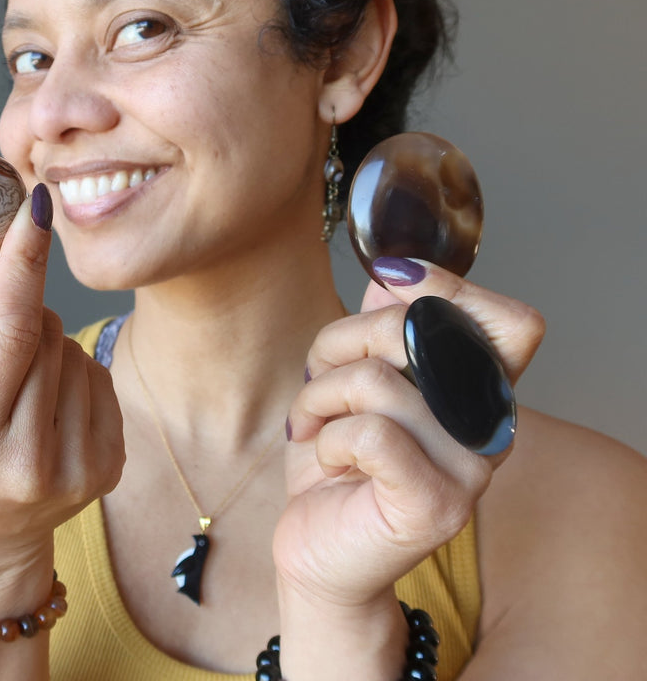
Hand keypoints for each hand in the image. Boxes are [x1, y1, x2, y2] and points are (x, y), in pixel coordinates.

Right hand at [0, 184, 123, 586]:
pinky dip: (75, 374)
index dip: (24, 261)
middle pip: (47, 330)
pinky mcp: (107, 469)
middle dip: (23, 314)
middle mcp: (23, 457)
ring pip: (77, 349)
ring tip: (18, 385)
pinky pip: (101, 377)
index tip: (36, 205)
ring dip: (50, 347)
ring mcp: (73, 469)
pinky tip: (48, 405)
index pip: (11, 328)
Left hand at [277, 258, 544, 606]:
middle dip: (344, 340)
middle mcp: (490, 429)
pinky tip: (330, 462)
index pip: (509, 322)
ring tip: (315, 427)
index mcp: (479, 393)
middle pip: (419, 331)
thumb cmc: (337, 463)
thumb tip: (396, 274)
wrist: (318, 550)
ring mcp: (470, 470)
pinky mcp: (435, 505)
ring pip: (377, 380)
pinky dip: (328, 439)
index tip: (389, 285)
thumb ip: (380, 327)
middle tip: (320, 378)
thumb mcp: (348, 380)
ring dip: (320, 397)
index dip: (447, 288)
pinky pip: (369, 432)